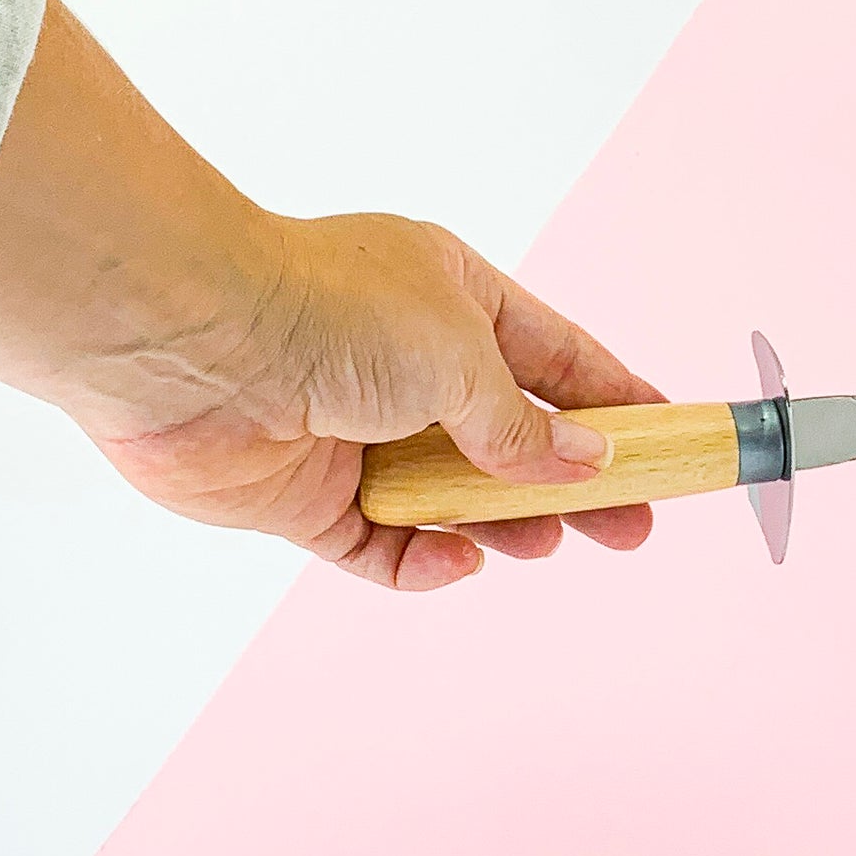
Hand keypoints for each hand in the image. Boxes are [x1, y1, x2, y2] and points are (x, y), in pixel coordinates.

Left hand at [80, 212, 665, 591]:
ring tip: (541, 544)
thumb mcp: (459, 356)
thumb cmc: (325, 312)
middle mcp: (402, 362)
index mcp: (449, 296)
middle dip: (571, 481)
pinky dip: (421, 558)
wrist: (188, 342)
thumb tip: (586, 463)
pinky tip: (457, 559)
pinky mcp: (304, 495)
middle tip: (630, 527)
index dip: (612, 397)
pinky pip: (381, 543)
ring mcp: (353, 430)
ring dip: (500, 521)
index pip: (552, 353)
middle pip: (508, 435)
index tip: (667, 437)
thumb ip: (523, 424)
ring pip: (449, 494)